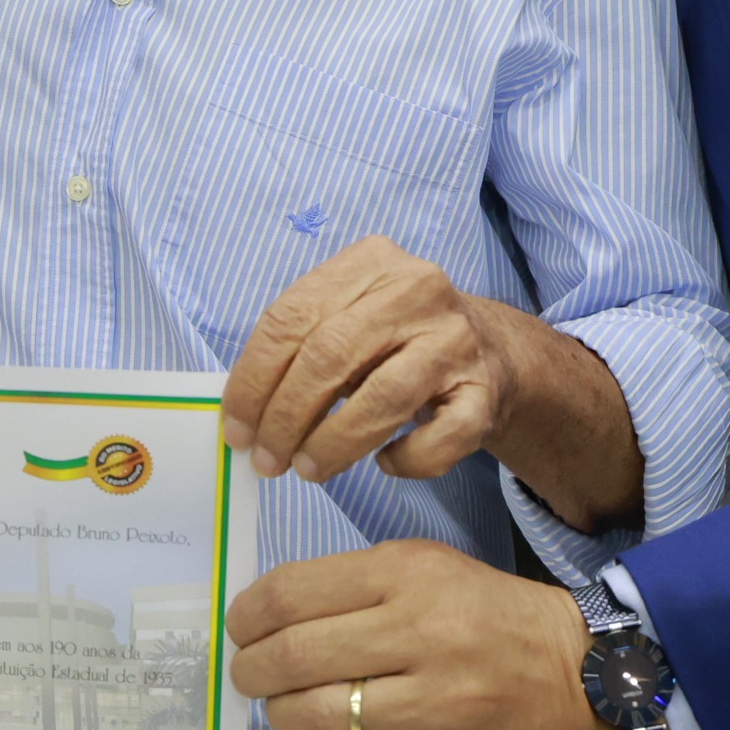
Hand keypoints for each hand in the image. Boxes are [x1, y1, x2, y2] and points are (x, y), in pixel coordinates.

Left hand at [222, 235, 524, 484]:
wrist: (493, 353)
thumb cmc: (397, 340)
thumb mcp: (348, 319)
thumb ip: (299, 349)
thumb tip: (245, 414)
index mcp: (371, 260)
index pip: (292, 316)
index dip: (253, 377)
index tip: (236, 427)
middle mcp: (417, 288)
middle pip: (330, 354)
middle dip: (286, 416)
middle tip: (267, 458)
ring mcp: (456, 339)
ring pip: (383, 398)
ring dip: (333, 443)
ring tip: (307, 469)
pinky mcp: (485, 390)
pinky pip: (438, 438)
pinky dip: (404, 459)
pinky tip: (386, 462)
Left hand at [228, 539, 616, 729]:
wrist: (590, 678)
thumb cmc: (495, 620)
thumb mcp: (433, 570)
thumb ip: (357, 585)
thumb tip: (269, 616)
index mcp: (413, 575)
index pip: (294, 592)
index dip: (248, 615)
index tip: (241, 628)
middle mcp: (424, 635)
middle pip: (295, 658)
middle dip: (252, 670)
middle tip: (249, 674)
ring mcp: (438, 708)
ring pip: (317, 718)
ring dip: (282, 716)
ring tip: (286, 710)